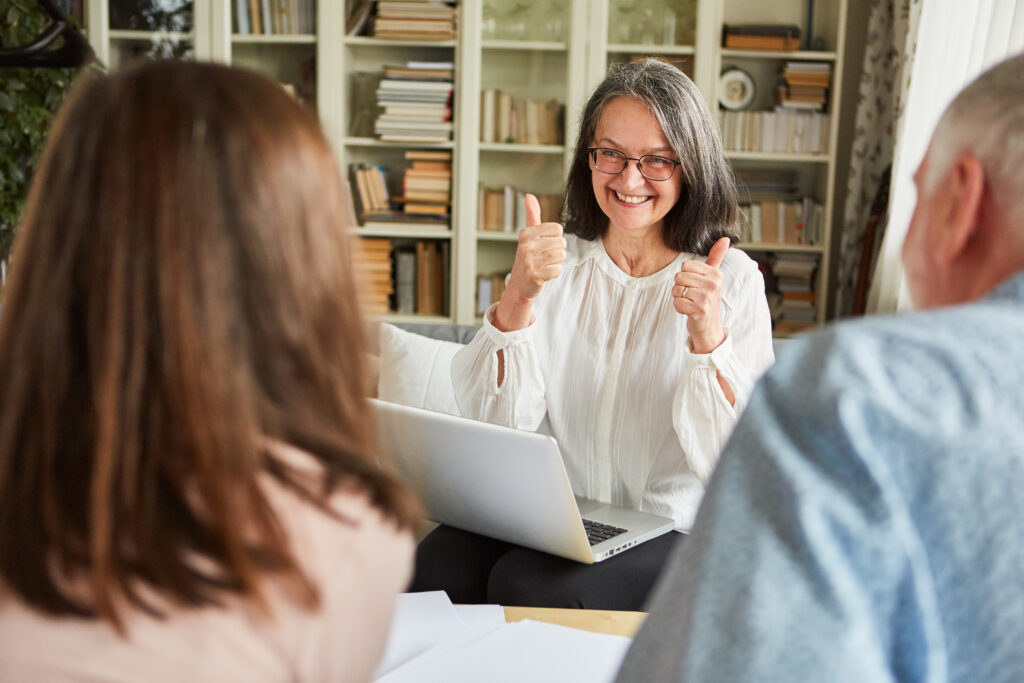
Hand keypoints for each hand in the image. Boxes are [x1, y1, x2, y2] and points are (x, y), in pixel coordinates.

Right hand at [505, 193, 566, 300]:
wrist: (519, 284)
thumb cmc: (528, 257)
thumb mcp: (528, 235)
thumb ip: (532, 215)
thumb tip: (529, 195)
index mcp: (526, 233)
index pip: (558, 229)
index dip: (555, 238)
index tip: (545, 244)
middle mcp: (527, 246)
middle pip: (561, 243)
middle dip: (557, 251)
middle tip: (545, 257)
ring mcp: (530, 261)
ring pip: (561, 256)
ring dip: (556, 262)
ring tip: (544, 264)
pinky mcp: (536, 276)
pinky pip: (558, 270)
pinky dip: (554, 273)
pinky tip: (544, 273)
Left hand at [673, 237, 728, 353]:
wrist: (709, 326)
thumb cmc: (707, 298)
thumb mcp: (713, 277)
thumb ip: (716, 257)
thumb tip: (725, 238)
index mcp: (715, 274)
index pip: (685, 265)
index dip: (685, 276)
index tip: (695, 284)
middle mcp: (713, 284)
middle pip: (679, 277)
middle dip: (680, 287)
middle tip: (691, 295)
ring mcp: (707, 298)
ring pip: (676, 290)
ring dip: (679, 298)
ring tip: (690, 303)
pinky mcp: (700, 310)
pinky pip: (677, 303)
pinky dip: (679, 308)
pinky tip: (689, 311)